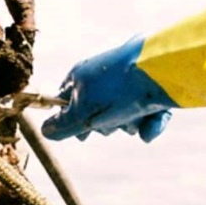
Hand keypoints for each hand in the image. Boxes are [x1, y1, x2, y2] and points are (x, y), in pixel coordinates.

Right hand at [40, 36, 176, 141]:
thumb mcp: (82, 113)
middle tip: (110, 121)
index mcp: (81, 78)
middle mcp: (103, 78)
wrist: (161, 71)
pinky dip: (150, 123)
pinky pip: (147, 115)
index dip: (70, 121)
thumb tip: (45, 131)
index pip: (64, 101)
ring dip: (130, 123)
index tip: (81, 133)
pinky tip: (152, 122)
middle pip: (97, 114)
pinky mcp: (151, 89)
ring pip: (124, 117)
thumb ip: (62, 125)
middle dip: (106, 125)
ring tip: (136, 115)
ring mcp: (128, 84)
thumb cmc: (116, 90)